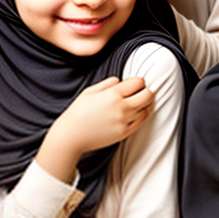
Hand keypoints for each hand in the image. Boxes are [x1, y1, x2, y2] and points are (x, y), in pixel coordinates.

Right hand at [38, 76, 153, 182]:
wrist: (70, 137)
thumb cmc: (77, 112)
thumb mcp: (90, 91)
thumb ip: (108, 83)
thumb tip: (120, 81)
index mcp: (113, 94)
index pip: (138, 82)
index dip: (137, 81)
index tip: (133, 83)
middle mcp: (122, 108)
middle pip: (148, 94)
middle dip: (146, 90)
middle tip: (140, 90)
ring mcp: (124, 121)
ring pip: (147, 108)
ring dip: (145, 102)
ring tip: (138, 101)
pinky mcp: (124, 133)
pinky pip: (142, 121)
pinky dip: (143, 114)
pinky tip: (137, 111)